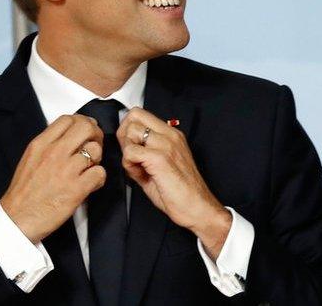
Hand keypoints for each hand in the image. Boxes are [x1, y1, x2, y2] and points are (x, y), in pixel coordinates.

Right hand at [0, 114, 105, 242]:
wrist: (17, 219)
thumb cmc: (24, 193)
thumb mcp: (30, 159)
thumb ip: (49, 144)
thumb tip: (69, 136)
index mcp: (40, 144)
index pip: (68, 119)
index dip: (82, 122)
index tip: (85, 132)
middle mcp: (54, 153)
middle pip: (86, 127)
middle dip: (95, 135)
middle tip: (93, 146)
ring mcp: (66, 170)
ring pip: (96, 150)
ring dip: (97, 159)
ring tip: (88, 169)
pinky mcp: (77, 189)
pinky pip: (100, 173)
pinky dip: (99, 178)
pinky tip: (90, 184)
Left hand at [118, 108, 232, 257]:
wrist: (197, 207)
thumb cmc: (181, 192)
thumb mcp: (161, 165)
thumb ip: (145, 153)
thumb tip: (126, 149)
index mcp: (172, 134)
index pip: (141, 114)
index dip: (129, 129)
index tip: (131, 148)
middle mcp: (170, 135)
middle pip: (134, 115)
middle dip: (124, 135)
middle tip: (130, 156)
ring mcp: (166, 144)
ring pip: (130, 131)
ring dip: (126, 150)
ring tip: (136, 167)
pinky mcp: (159, 158)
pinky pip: (130, 152)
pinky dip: (128, 164)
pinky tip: (139, 175)